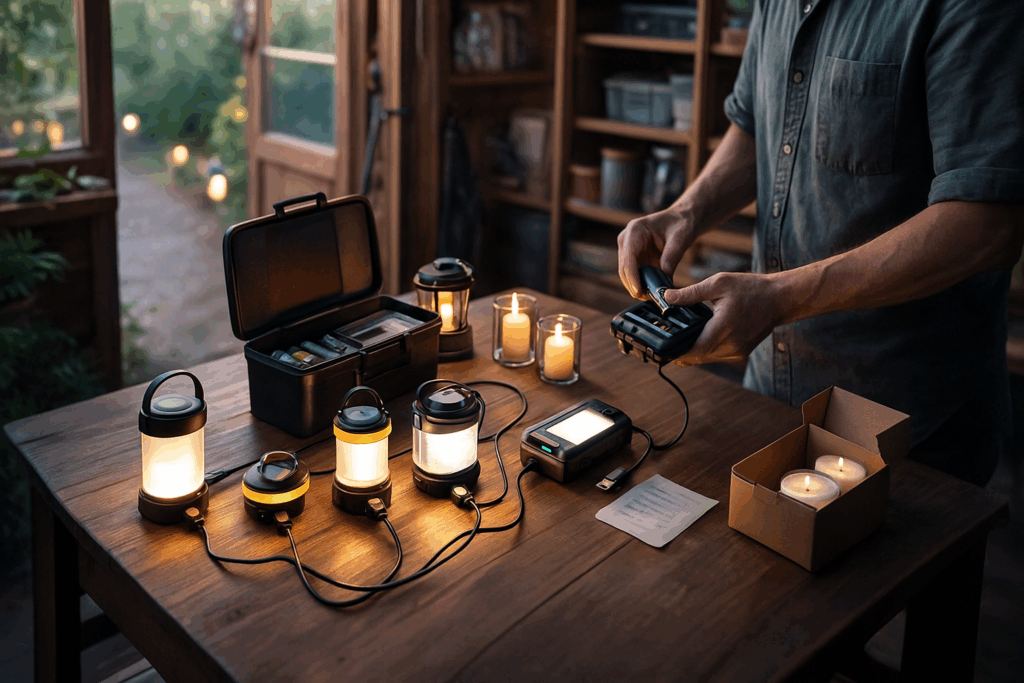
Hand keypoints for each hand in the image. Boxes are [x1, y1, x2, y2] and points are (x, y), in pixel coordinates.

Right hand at [617, 207, 696, 298]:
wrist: (681, 220)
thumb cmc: (681, 223)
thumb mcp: (680, 238)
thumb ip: (671, 257)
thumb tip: (664, 280)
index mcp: (635, 230)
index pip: (629, 257)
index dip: (632, 277)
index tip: (639, 291)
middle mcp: (627, 240)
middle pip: (624, 269)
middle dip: (634, 285)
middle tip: (649, 299)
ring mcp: (629, 250)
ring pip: (627, 275)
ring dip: (637, 287)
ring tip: (653, 297)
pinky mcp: (635, 258)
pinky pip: (635, 275)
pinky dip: (642, 284)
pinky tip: (652, 292)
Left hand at [665, 272, 786, 365]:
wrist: (780, 299)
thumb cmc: (750, 288)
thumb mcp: (718, 283)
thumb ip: (691, 293)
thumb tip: (667, 297)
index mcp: (725, 327)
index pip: (696, 349)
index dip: (678, 351)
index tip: (663, 347)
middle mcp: (732, 345)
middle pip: (698, 357)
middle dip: (681, 352)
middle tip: (665, 343)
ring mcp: (737, 351)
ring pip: (707, 359)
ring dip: (692, 352)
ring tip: (679, 339)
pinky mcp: (741, 352)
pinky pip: (716, 356)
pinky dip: (705, 350)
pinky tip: (698, 338)